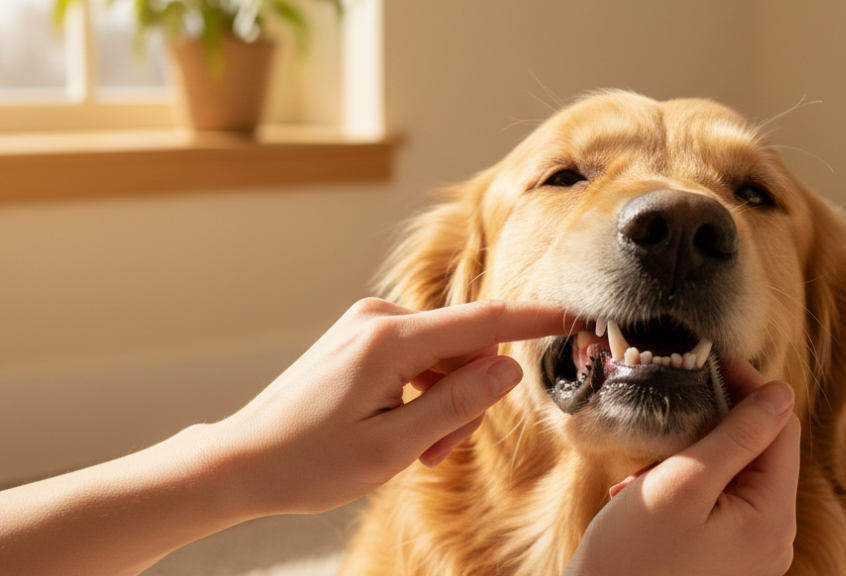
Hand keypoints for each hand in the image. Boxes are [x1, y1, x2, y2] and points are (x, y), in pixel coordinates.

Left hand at [213, 298, 578, 515]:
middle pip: (464, 346)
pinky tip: (400, 430)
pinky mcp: (361, 339)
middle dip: (467, 398)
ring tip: (413, 450)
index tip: (573, 315)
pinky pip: (418, 358)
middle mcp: (379, 319)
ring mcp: (367, 326)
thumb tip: (508, 368)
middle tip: (438, 453)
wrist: (242, 461)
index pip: (483, 320)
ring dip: (444, 403)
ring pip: (443, 357)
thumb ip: (457, 404)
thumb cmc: (309, 461)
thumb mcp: (393, 446)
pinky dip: (423, 393)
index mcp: (389, 341)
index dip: (534, 319)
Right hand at [564, 358, 800, 575]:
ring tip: (648, 467)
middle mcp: (773, 538)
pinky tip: (646, 490)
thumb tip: (781, 392)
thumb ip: (738, 435)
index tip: (710, 363)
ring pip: (736, 473)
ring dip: (694, 454)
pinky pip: (720, 499)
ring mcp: (751, 549)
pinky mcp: (726, 554)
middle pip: (761, 452)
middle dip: (716, 425)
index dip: (750, 389)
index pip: (781, 430)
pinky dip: (687, 482)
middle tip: (671, 412)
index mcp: (772, 520)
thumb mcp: (684, 482)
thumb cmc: (633, 553)